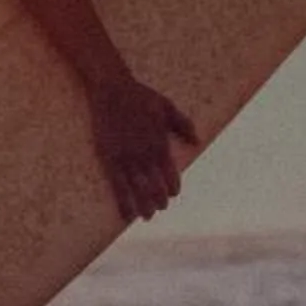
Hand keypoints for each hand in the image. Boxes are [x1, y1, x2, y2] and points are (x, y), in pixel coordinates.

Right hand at [87, 72, 197, 222]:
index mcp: (160, 143)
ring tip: (147, 217)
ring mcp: (126, 158)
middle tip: (160, 208)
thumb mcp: (168, 107)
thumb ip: (184, 125)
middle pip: (155, 186)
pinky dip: (123, 203)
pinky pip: (117, 186)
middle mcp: (145, 154)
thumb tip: (197, 142)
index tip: (173, 194)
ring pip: (138, 191)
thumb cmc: (141, 96)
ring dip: (144, 206)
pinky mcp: (109, 158)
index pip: (170, 174)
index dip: (173, 187)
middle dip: (159, 200)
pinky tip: (126, 216)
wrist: (112, 88)